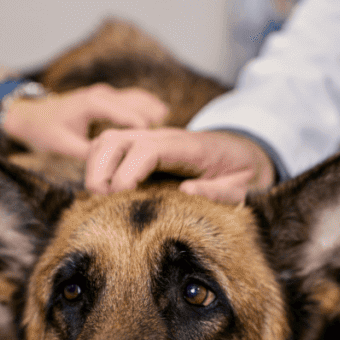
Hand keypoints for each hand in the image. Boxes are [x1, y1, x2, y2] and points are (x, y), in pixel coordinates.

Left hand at [1, 83, 167, 158]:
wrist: (30, 113)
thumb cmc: (45, 130)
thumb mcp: (64, 145)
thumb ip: (89, 155)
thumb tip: (110, 174)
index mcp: (95, 104)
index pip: (130, 116)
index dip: (145, 135)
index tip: (157, 151)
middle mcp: (104, 95)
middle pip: (140, 105)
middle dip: (155, 123)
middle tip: (169, 144)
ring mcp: (107, 94)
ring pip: (140, 99)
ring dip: (155, 114)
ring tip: (170, 132)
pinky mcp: (108, 98)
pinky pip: (135, 100)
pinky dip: (148, 110)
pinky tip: (160, 121)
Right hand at [85, 128, 275, 203]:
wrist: (246, 152)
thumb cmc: (244, 173)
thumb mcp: (245, 187)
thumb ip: (222, 192)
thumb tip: (187, 192)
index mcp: (188, 147)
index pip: (147, 149)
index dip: (127, 172)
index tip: (118, 197)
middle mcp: (164, 137)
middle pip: (116, 139)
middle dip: (100, 171)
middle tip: (101, 203)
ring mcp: (150, 140)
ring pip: (106, 141)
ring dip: (94, 168)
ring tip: (98, 199)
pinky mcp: (142, 148)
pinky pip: (108, 148)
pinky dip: (97, 166)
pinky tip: (102, 192)